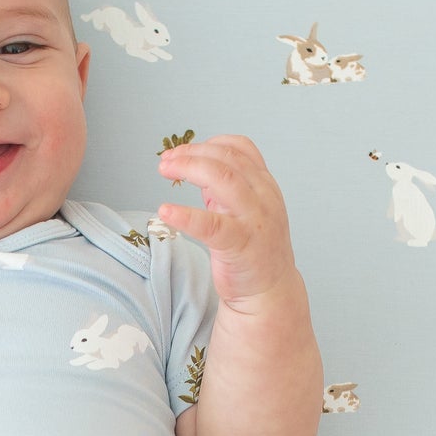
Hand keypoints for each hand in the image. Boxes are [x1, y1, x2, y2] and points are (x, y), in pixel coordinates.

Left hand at [154, 135, 301, 308]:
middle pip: (226, 159)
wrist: (270, 292)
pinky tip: (166, 211)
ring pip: (222, 179)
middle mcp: (263, 197)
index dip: (207, 144)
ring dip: (189, 168)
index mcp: (264, 185)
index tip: (182, 150)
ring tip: (165, 170)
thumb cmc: (253, 251)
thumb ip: (227, 188)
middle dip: (192, 153)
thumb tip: (199, 166)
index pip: (239, 148)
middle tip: (166, 160)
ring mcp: (253, 219)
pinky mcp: (240, 244)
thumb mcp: (245, 210)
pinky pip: (211, 225)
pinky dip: (186, 215)